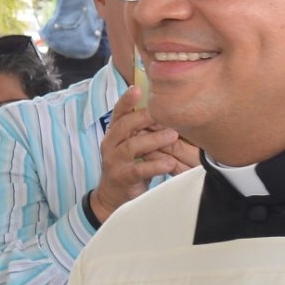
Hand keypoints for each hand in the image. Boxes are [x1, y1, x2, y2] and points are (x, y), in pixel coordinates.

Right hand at [88, 88, 198, 224]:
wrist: (113, 195)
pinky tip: (169, 163)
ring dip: (154, 139)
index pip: (118, 113)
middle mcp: (110, 144)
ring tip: (173, 135)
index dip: (127, 100)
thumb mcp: (131, 144)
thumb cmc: (128, 164)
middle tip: (165, 113)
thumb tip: (166, 109)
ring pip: (132, 146)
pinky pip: (139, 170)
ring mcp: (115, 161)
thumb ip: (141, 129)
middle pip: (125, 126)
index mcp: (114, 133)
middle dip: (145, 118)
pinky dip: (155, 165)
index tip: (137, 88)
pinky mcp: (123, 177)